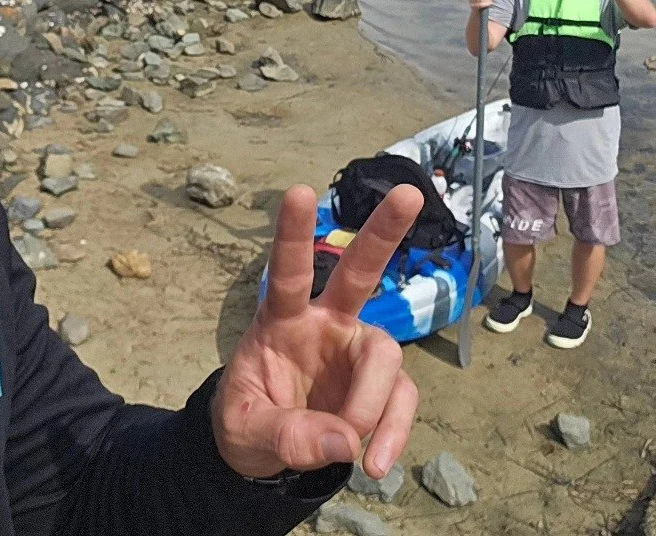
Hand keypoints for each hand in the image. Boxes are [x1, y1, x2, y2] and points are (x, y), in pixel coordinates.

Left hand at [211, 184, 423, 479]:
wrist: (263, 454)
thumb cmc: (246, 423)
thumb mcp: (245, 433)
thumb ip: (287, 435)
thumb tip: (347, 439)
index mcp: (281, 320)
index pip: (286, 272)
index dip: (292, 234)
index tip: (299, 191)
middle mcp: (325, 323)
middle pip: (359, 272)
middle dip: (383, 232)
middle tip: (409, 194)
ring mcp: (356, 351)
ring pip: (386, 356)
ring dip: (375, 404)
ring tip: (357, 450)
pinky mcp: (380, 386)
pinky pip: (401, 401)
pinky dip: (393, 433)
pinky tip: (375, 463)